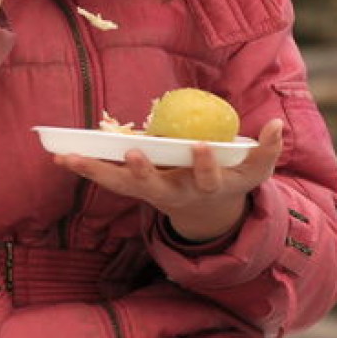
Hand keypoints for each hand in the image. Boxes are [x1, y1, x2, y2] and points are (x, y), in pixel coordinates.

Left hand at [53, 119, 283, 241]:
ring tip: (68, 158)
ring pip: (121, 184)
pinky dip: (83, 168)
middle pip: (155, 187)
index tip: (199, 146)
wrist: (207, 213)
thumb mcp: (255, 170)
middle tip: (133, 153)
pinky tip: (59, 157)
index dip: (203, 164)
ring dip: (96, 171)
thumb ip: (267, 150)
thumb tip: (277, 124)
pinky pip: (105, 178)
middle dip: (144, 172)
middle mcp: (174, 194)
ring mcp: (149, 192)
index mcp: (205, 187)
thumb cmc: (232, 180)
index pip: (206, 177)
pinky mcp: (132, 188)